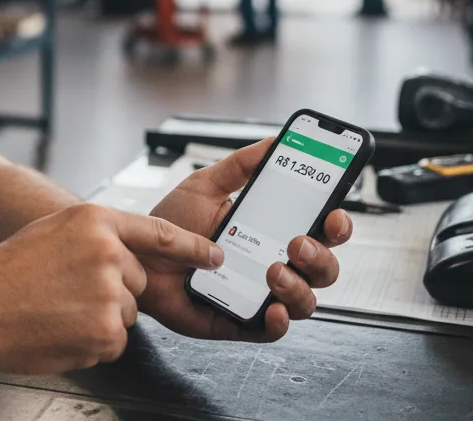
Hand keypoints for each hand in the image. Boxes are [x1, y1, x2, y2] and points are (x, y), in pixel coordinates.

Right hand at [0, 202, 223, 373]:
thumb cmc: (9, 270)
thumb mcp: (54, 230)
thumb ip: (94, 234)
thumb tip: (125, 250)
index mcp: (96, 221)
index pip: (159, 232)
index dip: (192, 247)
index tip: (214, 255)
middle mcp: (109, 253)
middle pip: (137, 280)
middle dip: (112, 288)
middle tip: (70, 290)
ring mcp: (109, 294)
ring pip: (125, 311)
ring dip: (100, 315)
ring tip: (60, 308)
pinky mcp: (106, 333)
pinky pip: (114, 339)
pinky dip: (92, 339)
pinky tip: (61, 327)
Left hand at [137, 139, 352, 341]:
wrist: (136, 254)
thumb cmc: (172, 223)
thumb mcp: (205, 186)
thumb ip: (240, 165)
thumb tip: (272, 141)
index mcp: (272, 230)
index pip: (319, 230)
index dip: (336, 224)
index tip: (334, 212)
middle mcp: (273, 264)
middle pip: (322, 268)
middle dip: (321, 257)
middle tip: (297, 242)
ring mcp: (259, 295)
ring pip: (305, 301)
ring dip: (299, 287)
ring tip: (273, 270)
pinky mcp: (239, 322)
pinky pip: (271, 331)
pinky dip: (278, 323)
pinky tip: (271, 308)